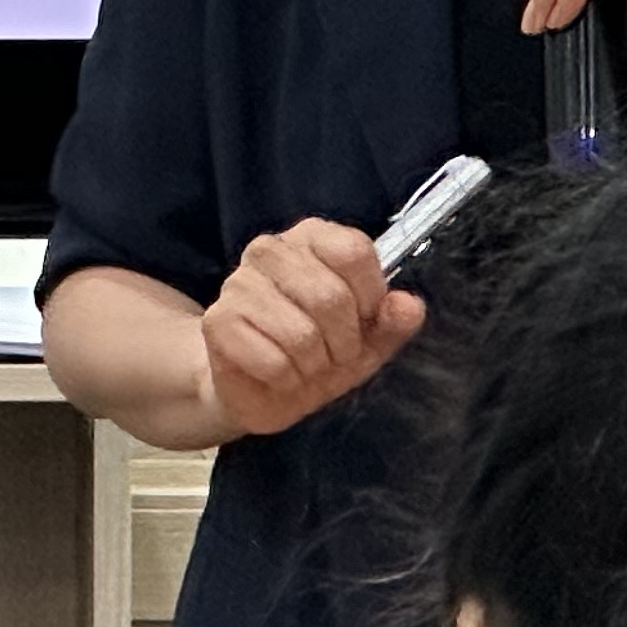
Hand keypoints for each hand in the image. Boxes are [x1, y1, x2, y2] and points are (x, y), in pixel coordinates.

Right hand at [198, 218, 424, 441]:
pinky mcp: (217, 323)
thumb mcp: (369, 339)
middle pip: (330, 296)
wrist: (263, 388)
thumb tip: (408, 306)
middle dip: (343, 342)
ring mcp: (238, 284)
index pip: (353, 251)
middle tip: (335, 355)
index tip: (364, 319)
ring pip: (301, 334)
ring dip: (314, 366)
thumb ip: (393, 320)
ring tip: (307, 366)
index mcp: (311, 238)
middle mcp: (269, 250)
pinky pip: (273, 361)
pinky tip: (280, 375)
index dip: (369, 296)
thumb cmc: (319, 352)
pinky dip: (287, 380)